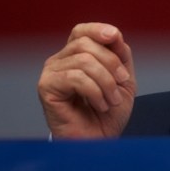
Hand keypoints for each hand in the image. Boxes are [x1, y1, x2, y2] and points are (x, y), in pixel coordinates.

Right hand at [37, 22, 136, 137]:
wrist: (100, 142)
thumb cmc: (108, 113)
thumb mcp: (123, 78)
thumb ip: (120, 54)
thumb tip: (114, 34)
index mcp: (75, 55)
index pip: (81, 31)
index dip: (98, 29)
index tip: (115, 36)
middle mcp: (59, 61)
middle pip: (85, 43)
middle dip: (111, 62)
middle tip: (122, 82)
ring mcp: (51, 73)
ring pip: (83, 61)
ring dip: (106, 81)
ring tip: (111, 99)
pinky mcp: (46, 87)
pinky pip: (75, 77)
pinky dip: (95, 91)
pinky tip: (100, 104)